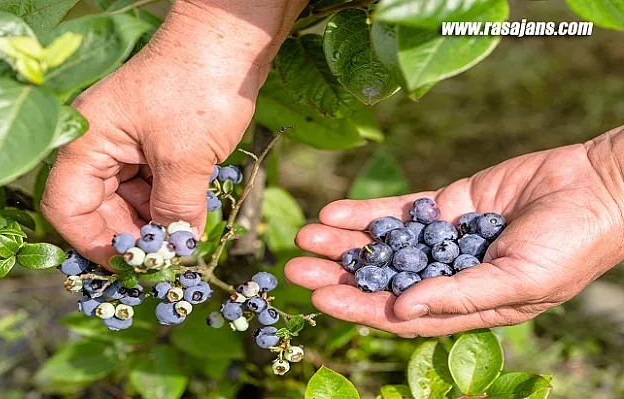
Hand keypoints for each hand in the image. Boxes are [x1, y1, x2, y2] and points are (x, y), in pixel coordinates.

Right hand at [42, 0, 305, 265]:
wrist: (231, 39)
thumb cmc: (198, 89)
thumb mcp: (184, 159)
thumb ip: (175, 211)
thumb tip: (175, 252)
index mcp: (87, 142)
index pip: (67, 208)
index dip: (94, 244)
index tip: (130, 267)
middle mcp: (101, 144)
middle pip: (100, 208)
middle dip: (132, 236)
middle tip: (166, 260)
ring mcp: (129, 142)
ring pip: (130, 199)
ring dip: (155, 223)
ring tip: (184, 241)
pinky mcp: (157, 141)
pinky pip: (154, 184)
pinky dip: (170, 203)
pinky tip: (191, 218)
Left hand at [286, 128, 623, 336]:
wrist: (596, 188)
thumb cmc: (570, 246)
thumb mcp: (519, 282)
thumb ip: (460, 296)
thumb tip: (401, 311)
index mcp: (465, 305)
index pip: (401, 313)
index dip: (359, 307)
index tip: (320, 298)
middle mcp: (448, 275)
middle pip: (382, 278)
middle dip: (339, 274)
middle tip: (296, 267)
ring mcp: (445, 239)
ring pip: (384, 243)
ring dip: (345, 241)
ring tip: (306, 236)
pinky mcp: (447, 205)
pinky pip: (401, 210)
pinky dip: (368, 211)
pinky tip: (334, 211)